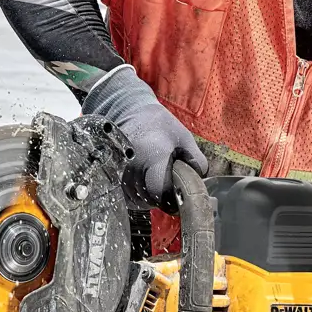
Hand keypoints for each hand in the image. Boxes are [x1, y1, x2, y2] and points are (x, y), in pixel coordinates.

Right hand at [82, 65, 206, 205]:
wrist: (130, 111)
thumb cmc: (160, 125)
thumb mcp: (184, 138)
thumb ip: (196, 161)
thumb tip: (199, 184)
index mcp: (153, 156)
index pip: (160, 190)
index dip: (171, 197)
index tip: (177, 194)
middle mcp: (132, 165)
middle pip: (147, 198)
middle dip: (161, 198)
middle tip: (168, 187)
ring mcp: (119, 170)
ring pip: (135, 200)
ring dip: (148, 199)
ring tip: (155, 184)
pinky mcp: (112, 173)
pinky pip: (125, 196)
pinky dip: (136, 196)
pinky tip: (144, 185)